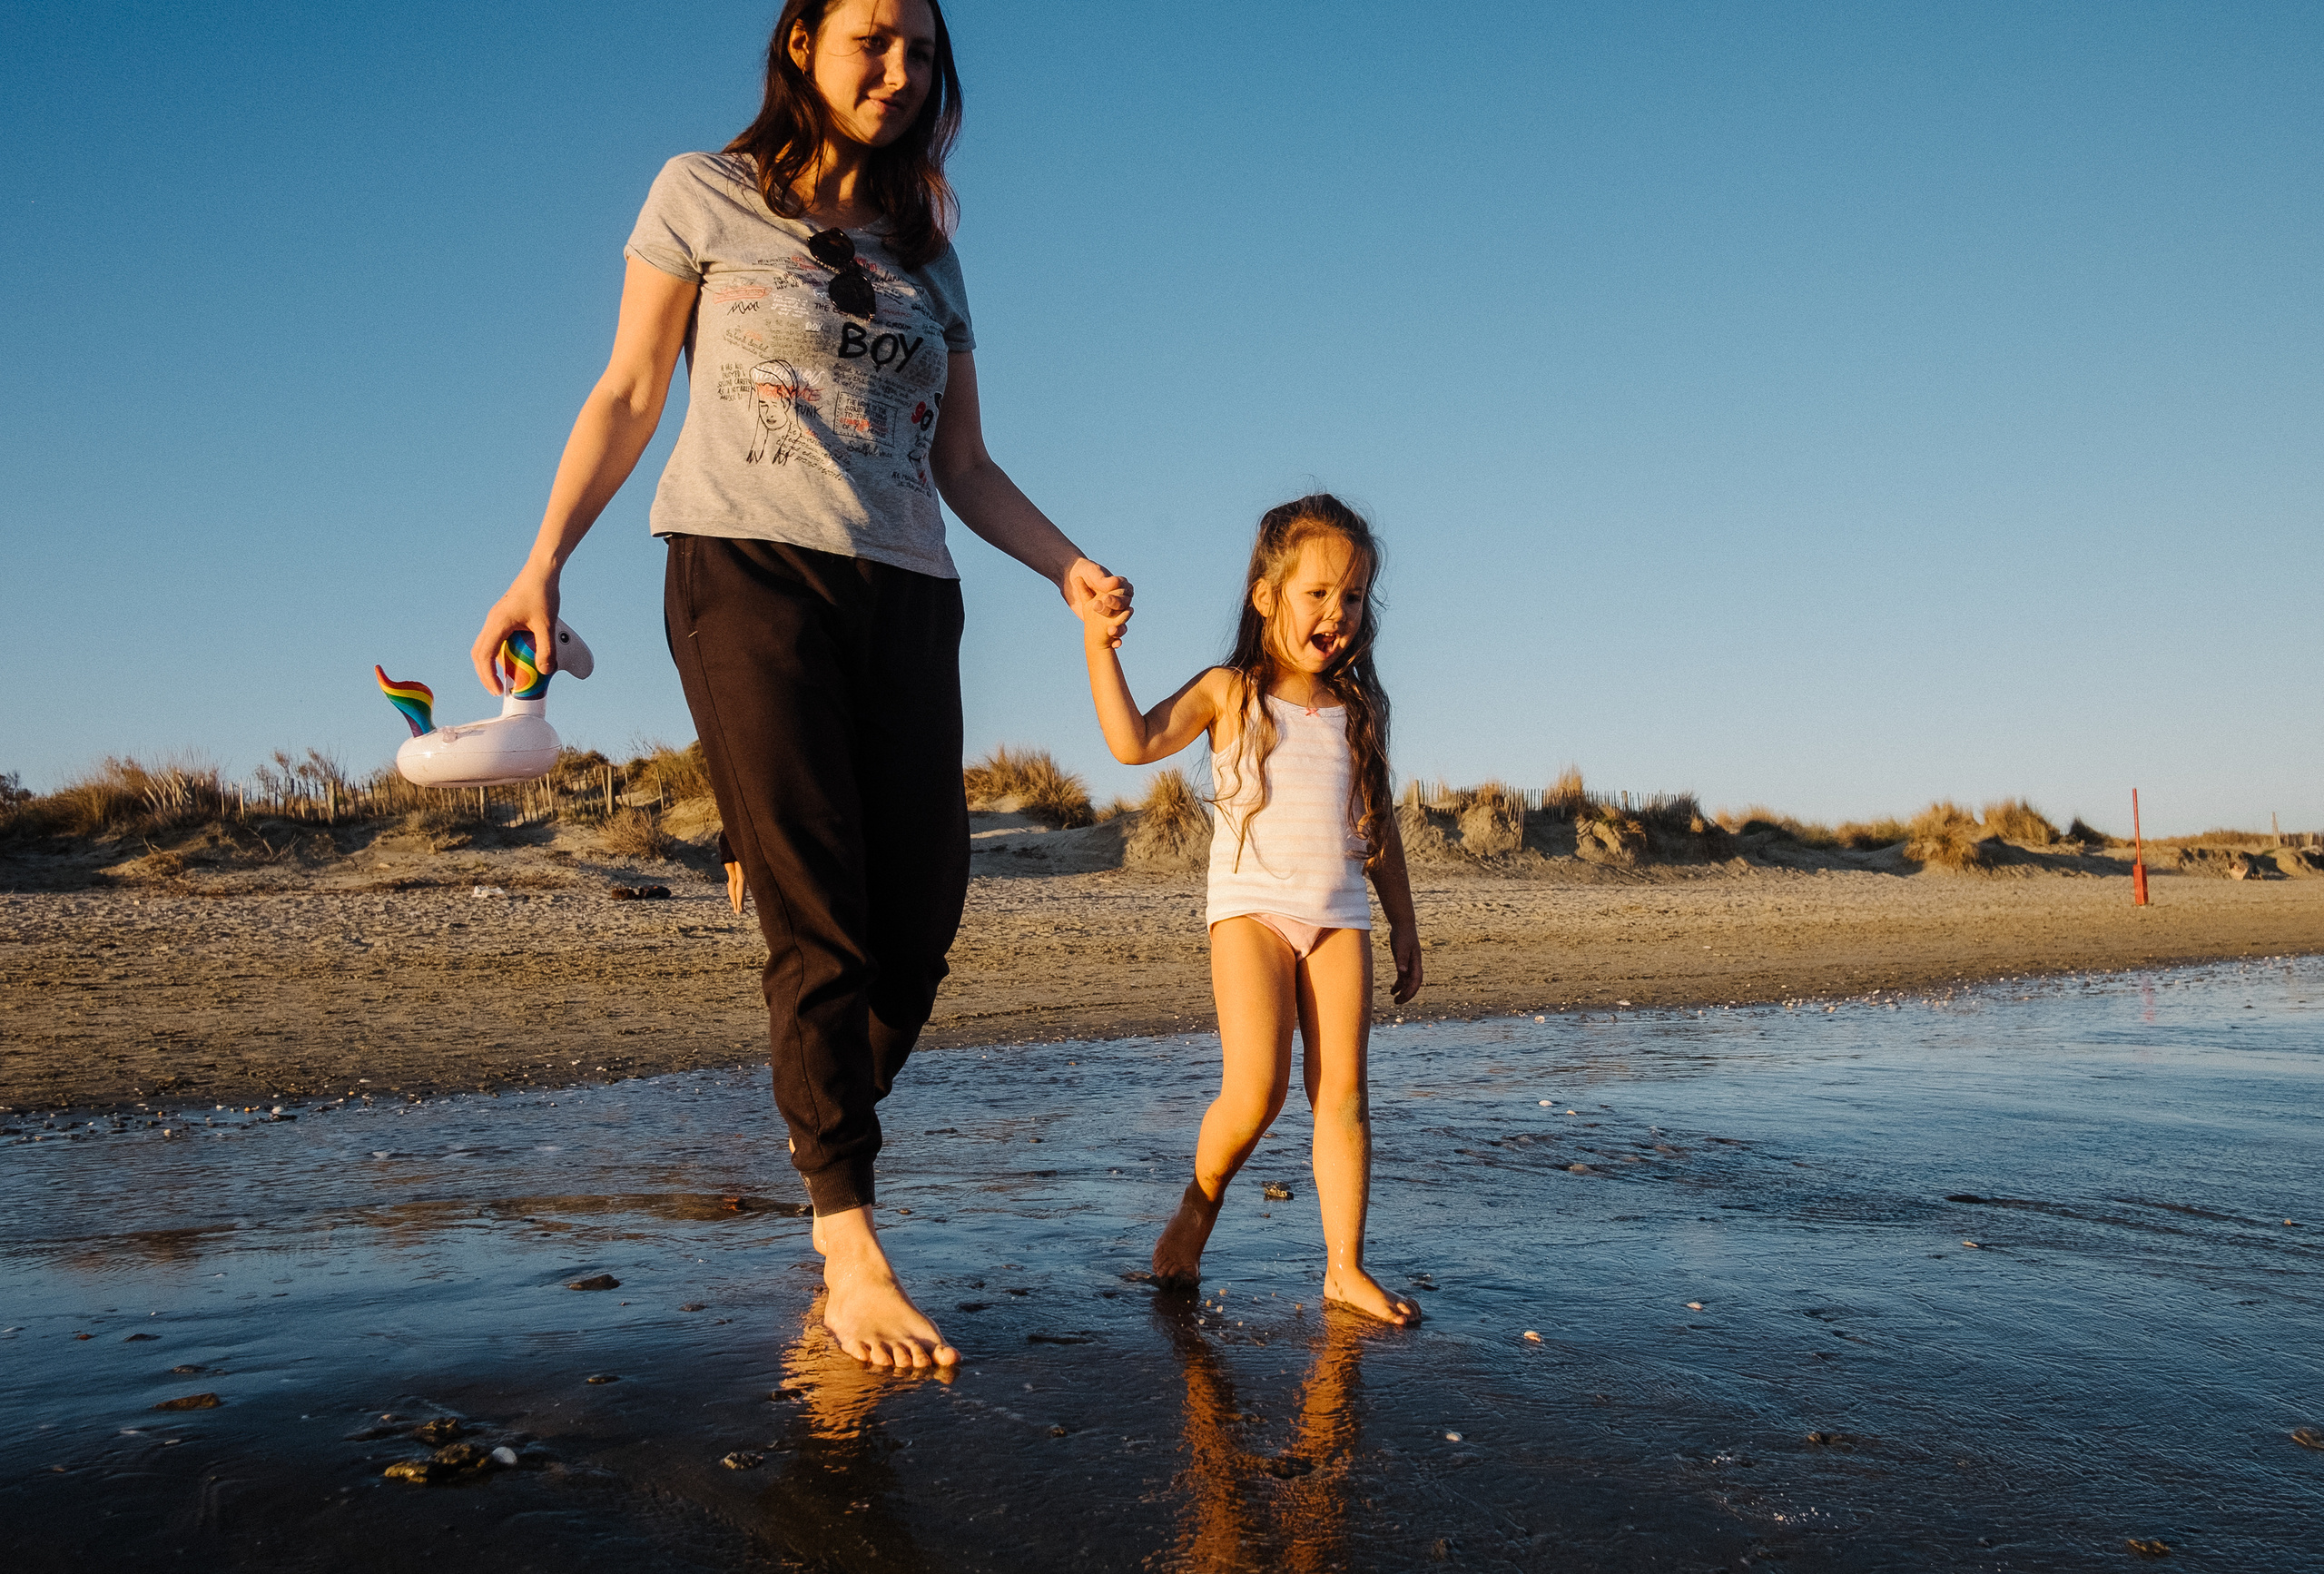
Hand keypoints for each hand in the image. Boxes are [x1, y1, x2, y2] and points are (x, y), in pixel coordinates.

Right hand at [470, 567, 559, 693]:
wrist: (542, 571)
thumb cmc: (543, 594)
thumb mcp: (547, 625)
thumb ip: (546, 649)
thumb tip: (544, 671)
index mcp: (498, 624)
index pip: (484, 656)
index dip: (488, 676)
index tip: (498, 691)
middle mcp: (492, 621)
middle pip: (479, 653)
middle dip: (486, 674)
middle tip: (498, 689)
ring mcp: (496, 618)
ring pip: (485, 646)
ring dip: (492, 663)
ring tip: (507, 677)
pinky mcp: (503, 616)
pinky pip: (495, 638)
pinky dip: (500, 652)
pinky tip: (515, 658)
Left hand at [1061, 556, 1132, 643]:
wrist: (1070, 577)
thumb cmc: (1084, 570)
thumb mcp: (1093, 572)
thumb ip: (1103, 579)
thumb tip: (1115, 584)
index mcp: (1121, 586)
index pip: (1126, 595)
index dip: (1117, 599)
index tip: (1105, 599)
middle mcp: (1119, 600)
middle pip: (1124, 610)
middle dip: (1116, 614)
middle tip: (1100, 611)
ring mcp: (1112, 612)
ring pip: (1122, 623)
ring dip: (1119, 629)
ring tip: (1111, 632)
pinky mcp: (1103, 621)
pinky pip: (1113, 631)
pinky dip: (1116, 639)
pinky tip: (1115, 644)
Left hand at [1389, 924, 1422, 1003]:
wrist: (1402, 924)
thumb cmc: (1403, 935)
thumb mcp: (1401, 947)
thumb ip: (1401, 960)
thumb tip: (1402, 973)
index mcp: (1416, 962)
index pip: (1416, 980)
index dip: (1411, 990)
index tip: (1403, 997)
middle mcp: (1414, 965)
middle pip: (1413, 984)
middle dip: (1407, 994)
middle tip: (1397, 1002)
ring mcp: (1409, 964)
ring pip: (1408, 982)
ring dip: (1403, 991)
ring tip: (1395, 1000)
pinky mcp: (1403, 962)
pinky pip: (1402, 977)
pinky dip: (1398, 984)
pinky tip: (1392, 990)